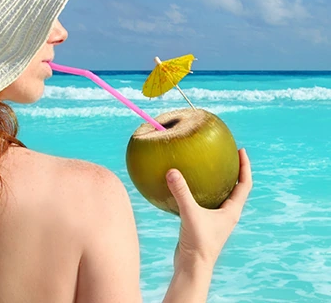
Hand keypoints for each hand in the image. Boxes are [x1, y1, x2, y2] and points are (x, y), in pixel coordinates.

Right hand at [166, 147, 252, 269]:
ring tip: (205, 166)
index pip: (244, 184)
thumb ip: (182, 193)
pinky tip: (182, 185)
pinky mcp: (202, 223)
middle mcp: (226, 214)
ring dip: (215, 181)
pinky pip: (202, 202)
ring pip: (218, 195)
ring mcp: (214, 219)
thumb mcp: (190, 214)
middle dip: (231, 170)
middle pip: (234, 188)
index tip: (241, 151)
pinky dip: (196, 191)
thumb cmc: (198, 244)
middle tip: (224, 154)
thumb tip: (172, 171)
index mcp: (232, 211)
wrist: (192, 267)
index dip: (245, 167)